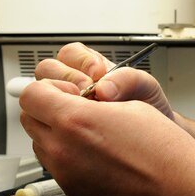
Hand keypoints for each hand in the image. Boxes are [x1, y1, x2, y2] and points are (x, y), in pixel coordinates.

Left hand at [19, 78, 194, 195]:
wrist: (175, 186)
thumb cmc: (160, 147)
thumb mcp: (130, 103)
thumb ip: (95, 96)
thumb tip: (84, 95)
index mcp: (75, 120)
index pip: (31, 94)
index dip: (47, 87)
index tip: (63, 88)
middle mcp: (62, 148)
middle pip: (28, 118)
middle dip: (46, 106)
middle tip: (72, 104)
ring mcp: (65, 173)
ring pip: (39, 142)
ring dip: (54, 131)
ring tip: (86, 129)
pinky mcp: (72, 190)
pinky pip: (54, 165)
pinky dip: (65, 153)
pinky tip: (93, 151)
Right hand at [35, 42, 173, 119]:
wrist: (154, 141)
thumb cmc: (150, 110)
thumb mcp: (146, 88)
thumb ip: (129, 79)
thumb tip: (104, 87)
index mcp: (91, 68)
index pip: (69, 54)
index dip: (79, 62)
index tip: (96, 75)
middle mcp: (74, 84)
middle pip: (46, 70)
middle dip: (66, 80)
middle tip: (87, 94)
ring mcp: (65, 109)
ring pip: (41, 97)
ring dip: (59, 102)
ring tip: (85, 113)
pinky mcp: (61, 132)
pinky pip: (45, 126)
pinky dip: (60, 126)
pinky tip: (81, 131)